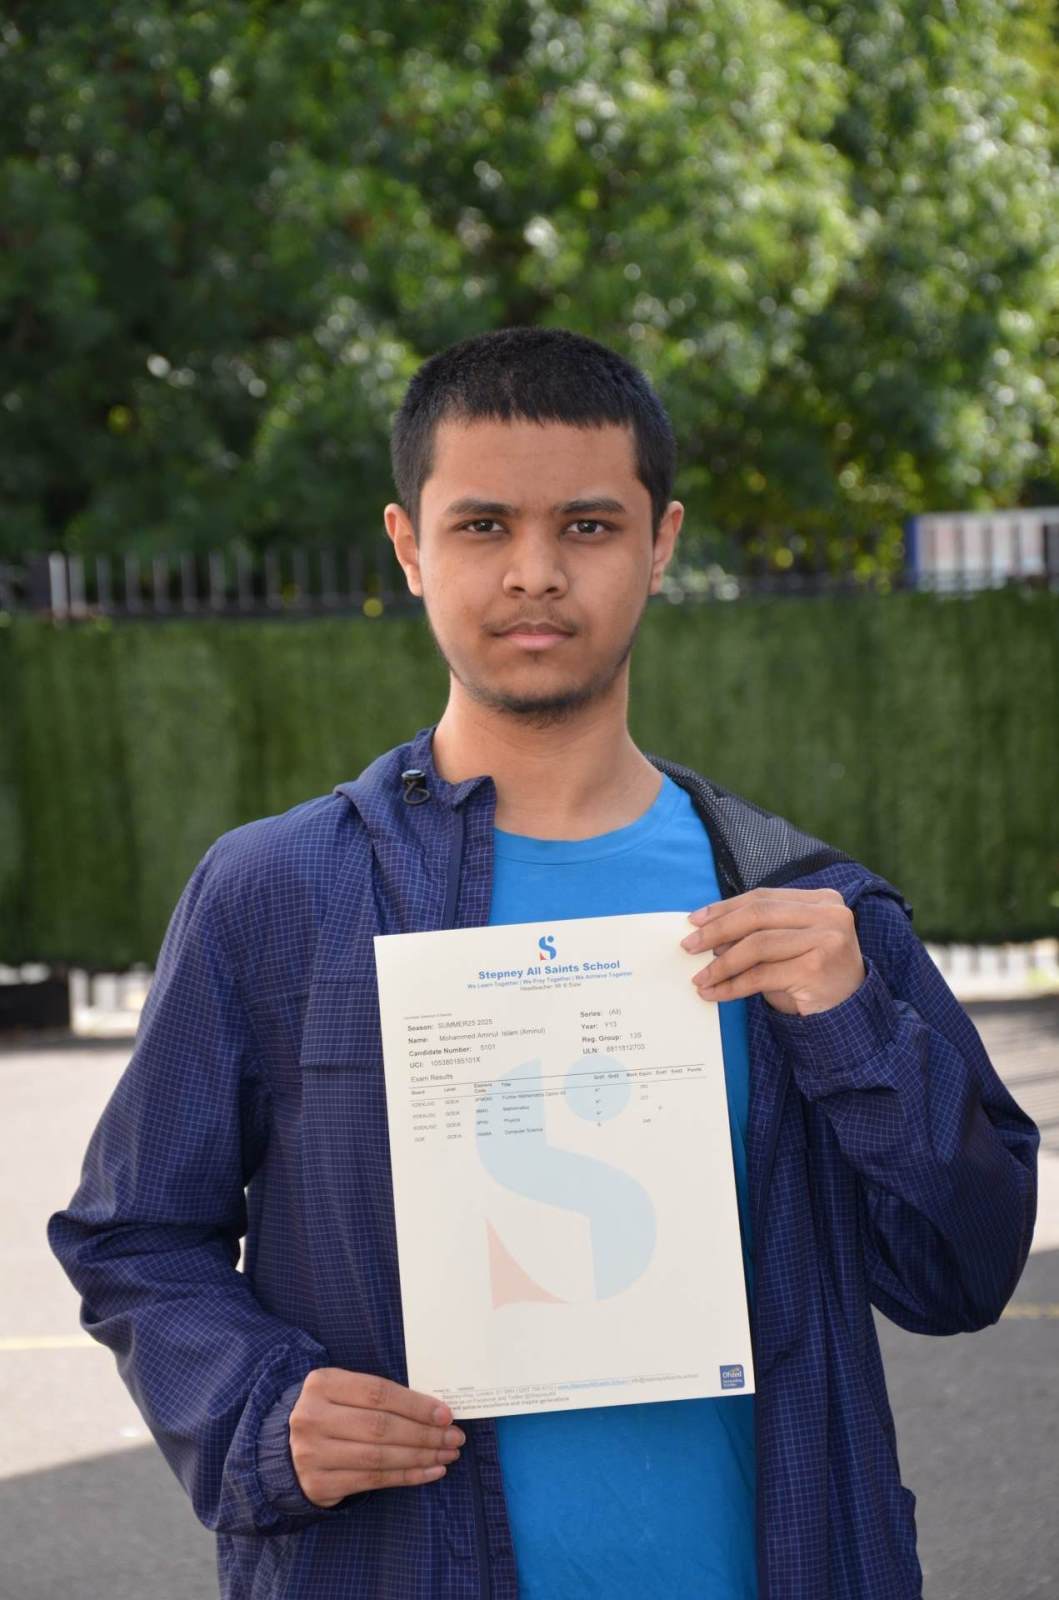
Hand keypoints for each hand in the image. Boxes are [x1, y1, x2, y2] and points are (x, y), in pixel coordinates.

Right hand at [288, 1368, 464, 1506]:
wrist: (286, 1450)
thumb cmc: (329, 1413)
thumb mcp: (343, 1392)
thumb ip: (378, 1396)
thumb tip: (434, 1409)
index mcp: (321, 1384)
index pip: (378, 1393)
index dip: (415, 1405)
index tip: (446, 1414)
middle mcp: (312, 1417)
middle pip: (381, 1426)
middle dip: (425, 1434)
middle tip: (454, 1438)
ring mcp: (312, 1453)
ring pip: (379, 1456)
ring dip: (421, 1457)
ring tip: (447, 1454)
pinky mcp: (319, 1484)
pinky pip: (373, 1480)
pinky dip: (406, 1476)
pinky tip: (429, 1472)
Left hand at [680, 887, 865, 1015]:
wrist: (851, 1013)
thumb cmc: (813, 975)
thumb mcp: (790, 946)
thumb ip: (759, 932)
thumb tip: (707, 933)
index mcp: (822, 900)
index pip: (763, 897)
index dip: (725, 908)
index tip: (695, 920)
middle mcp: (829, 915)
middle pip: (758, 915)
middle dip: (717, 930)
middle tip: (689, 946)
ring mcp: (826, 940)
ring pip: (757, 945)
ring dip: (721, 963)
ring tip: (700, 976)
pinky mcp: (816, 968)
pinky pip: (762, 975)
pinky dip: (733, 985)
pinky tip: (715, 993)